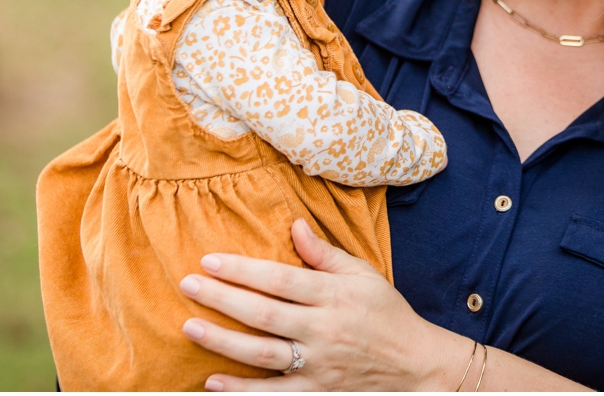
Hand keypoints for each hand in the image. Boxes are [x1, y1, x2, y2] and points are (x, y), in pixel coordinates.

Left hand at [179, 218, 466, 390]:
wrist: (416, 365)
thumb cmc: (387, 313)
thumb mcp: (363, 274)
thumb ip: (325, 253)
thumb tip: (294, 226)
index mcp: (334, 295)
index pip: (280, 279)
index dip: (242, 270)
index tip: (209, 260)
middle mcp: (324, 329)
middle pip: (264, 314)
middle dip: (222, 298)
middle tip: (187, 285)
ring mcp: (319, 365)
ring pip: (262, 353)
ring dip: (223, 341)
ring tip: (190, 327)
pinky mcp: (317, 392)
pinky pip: (274, 394)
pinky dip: (242, 391)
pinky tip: (212, 381)